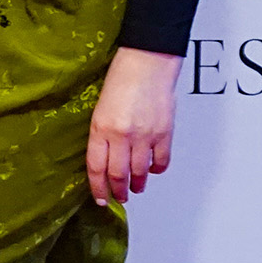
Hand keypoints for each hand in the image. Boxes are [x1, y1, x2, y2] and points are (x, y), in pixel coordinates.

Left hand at [88, 46, 179, 203]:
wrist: (147, 63)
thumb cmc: (120, 80)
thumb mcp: (99, 108)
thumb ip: (101, 134)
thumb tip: (105, 157)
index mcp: (100, 128)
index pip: (96, 167)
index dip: (98, 187)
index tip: (99, 198)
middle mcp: (122, 135)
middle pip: (119, 174)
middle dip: (118, 191)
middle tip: (119, 198)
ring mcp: (145, 135)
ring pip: (140, 171)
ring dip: (137, 183)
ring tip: (136, 188)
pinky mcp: (165, 132)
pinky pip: (161, 160)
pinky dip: (157, 169)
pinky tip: (152, 170)